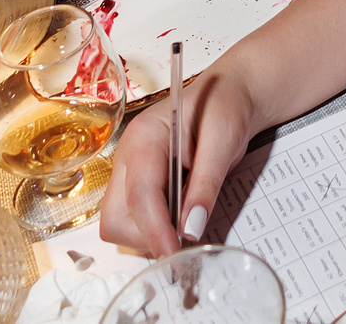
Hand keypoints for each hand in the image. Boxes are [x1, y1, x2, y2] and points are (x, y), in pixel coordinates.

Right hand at [101, 65, 258, 255]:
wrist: (229, 94)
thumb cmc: (225, 107)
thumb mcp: (223, 141)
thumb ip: (206, 184)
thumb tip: (191, 229)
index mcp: (144, 137)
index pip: (140, 194)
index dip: (155, 229)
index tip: (176, 252)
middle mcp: (128, 157)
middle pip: (116, 217)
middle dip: (146, 236)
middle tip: (185, 239)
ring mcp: (129, 173)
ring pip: (120, 224)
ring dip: (151, 235)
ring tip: (187, 220)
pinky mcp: (137, 186)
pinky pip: (134, 220)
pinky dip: (155, 229)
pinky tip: (181, 215)